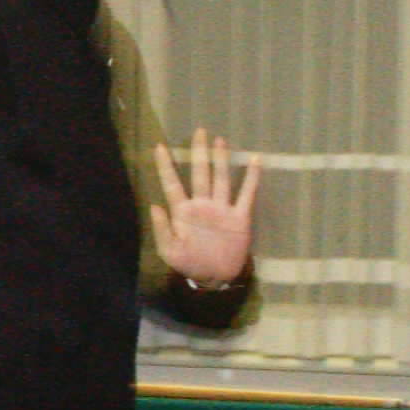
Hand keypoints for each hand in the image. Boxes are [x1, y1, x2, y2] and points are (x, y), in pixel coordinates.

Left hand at [151, 128, 259, 282]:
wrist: (215, 278)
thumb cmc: (189, 263)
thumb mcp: (170, 251)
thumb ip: (161, 229)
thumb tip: (154, 205)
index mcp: (183, 212)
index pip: (172, 183)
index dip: (165, 166)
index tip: (158, 146)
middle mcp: (203, 205)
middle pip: (200, 173)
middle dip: (198, 153)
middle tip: (199, 131)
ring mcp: (221, 209)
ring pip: (221, 179)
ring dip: (220, 160)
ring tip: (220, 140)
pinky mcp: (239, 217)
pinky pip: (246, 194)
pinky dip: (251, 178)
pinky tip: (255, 160)